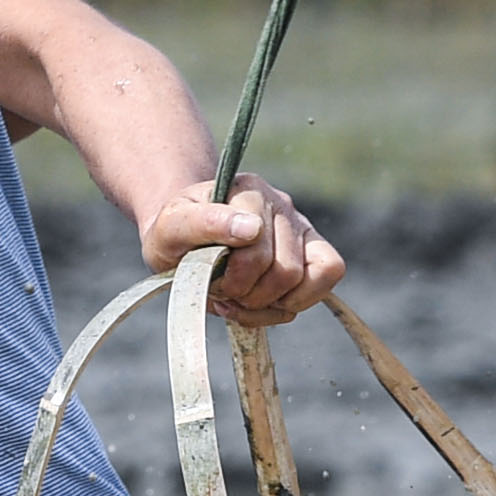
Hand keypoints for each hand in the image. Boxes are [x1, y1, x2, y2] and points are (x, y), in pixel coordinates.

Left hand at [148, 179, 342, 321]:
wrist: (182, 242)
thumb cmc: (175, 235)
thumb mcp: (169, 228)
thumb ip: (203, 223)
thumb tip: (252, 228)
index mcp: (246, 190)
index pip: (257, 243)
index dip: (234, 274)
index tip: (209, 276)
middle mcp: (280, 204)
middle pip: (283, 269)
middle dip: (247, 292)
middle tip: (221, 290)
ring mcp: (301, 227)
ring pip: (304, 280)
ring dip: (264, 303)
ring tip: (237, 297)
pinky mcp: (314, 251)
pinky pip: (326, 280)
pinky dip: (290, 305)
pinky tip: (261, 304)